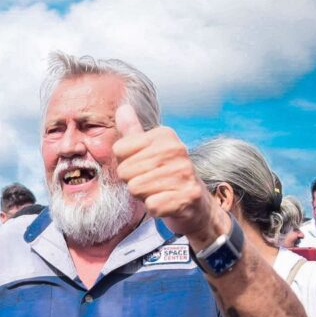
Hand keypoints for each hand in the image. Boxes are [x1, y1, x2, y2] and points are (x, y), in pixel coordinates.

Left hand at [113, 105, 227, 241]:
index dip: (125, 163)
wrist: (196, 204)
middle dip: (133, 182)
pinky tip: (167, 203)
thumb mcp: (149, 150)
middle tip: (152, 182)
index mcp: (164, 135)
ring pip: (135, 189)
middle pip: (124, 171)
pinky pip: (151, 205)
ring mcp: (183, 173)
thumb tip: (122, 107)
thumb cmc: (166, 175)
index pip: (119, 150)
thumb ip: (133, 131)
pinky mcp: (186, 197)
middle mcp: (176, 150)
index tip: (143, 167)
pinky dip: (154, 208)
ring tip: (159, 191)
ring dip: (144, 196)